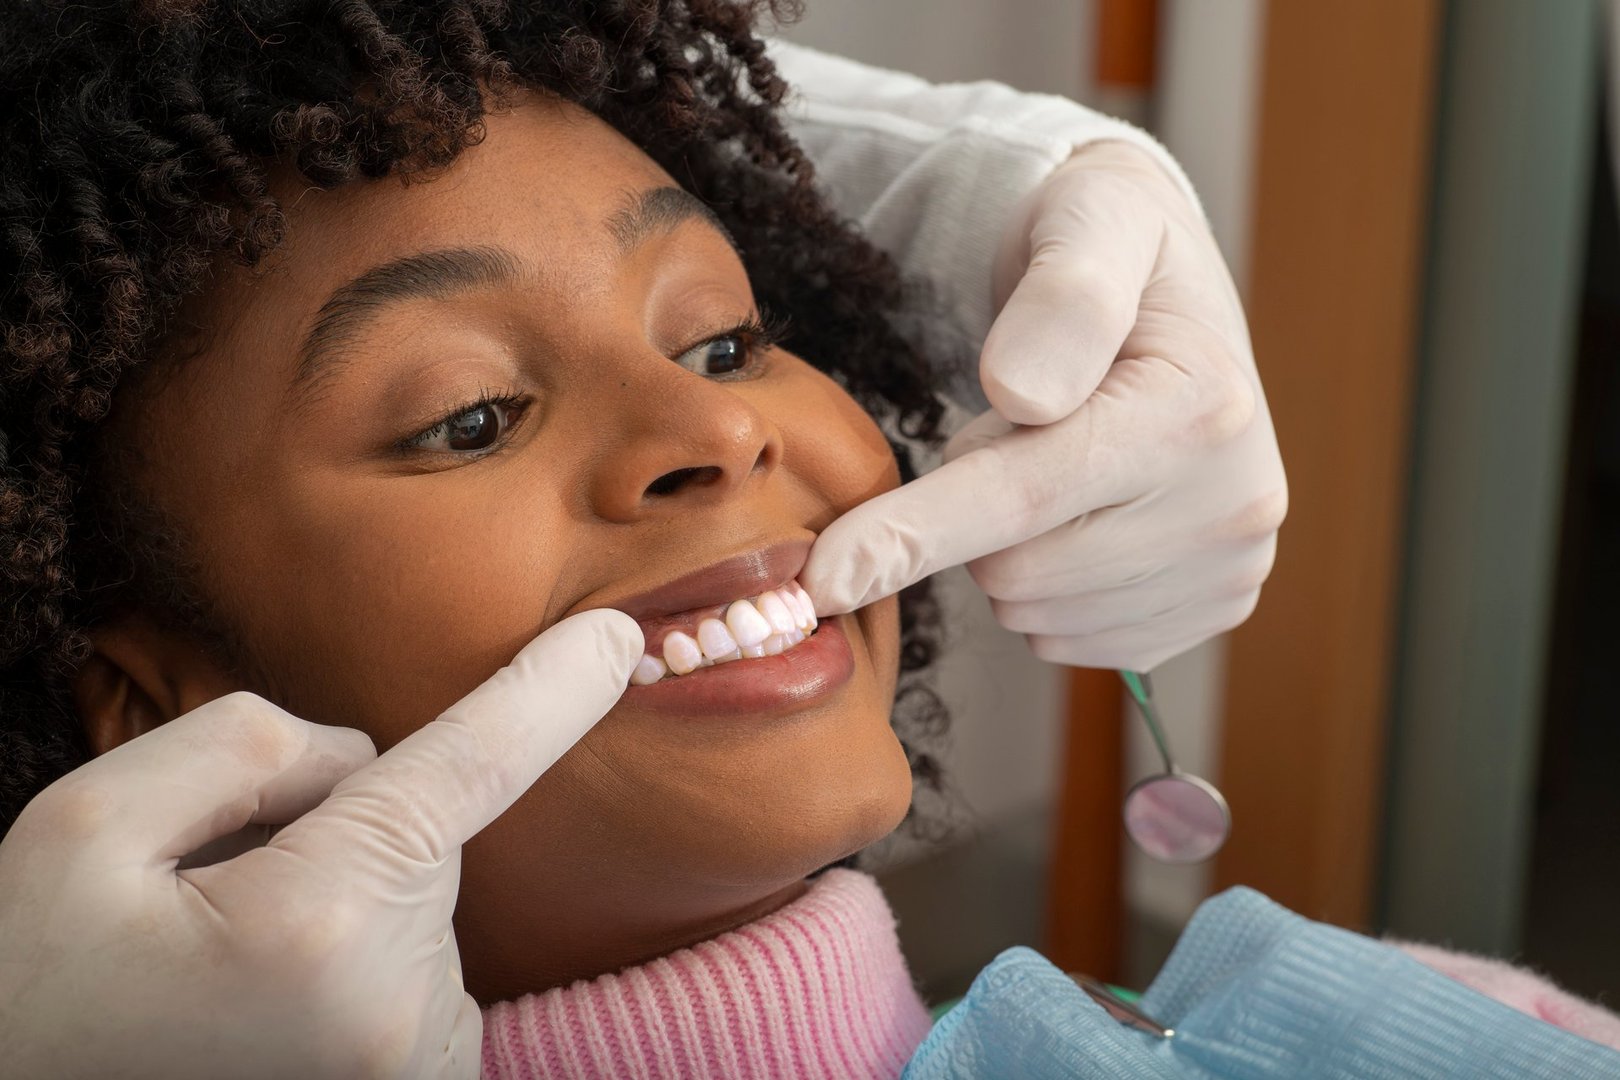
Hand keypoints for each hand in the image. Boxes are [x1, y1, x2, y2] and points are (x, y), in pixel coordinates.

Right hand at [0, 610, 641, 1079]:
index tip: (620, 639)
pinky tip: (266, 1006)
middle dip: (335, 831)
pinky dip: (358, 961)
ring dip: (340, 905)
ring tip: (221, 976)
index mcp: (323, 922)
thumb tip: (356, 758)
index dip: (549, 692)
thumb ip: (244, 745)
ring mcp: (413, 1067)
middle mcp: (398, 1006)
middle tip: (206, 902)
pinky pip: (417, 970)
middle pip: (418, 835)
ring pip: (415, 903)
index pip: (470, 769)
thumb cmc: (31, 992)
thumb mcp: (83, 831)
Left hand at [802, 140, 1285, 670]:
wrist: (1163, 284)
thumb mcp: (1087, 216)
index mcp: (1203, 410)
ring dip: (1008, 549)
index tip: (822, 578)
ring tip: (1055, 461)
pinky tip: (1079, 518)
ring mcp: (1230, 570)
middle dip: (974, 512)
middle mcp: (1236, 506)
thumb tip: (1020, 394)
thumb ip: (1059, 298)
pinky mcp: (1210, 612)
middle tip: (1014, 427)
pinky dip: (1045, 591)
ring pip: (1034, 614)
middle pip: (1016, 573)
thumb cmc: (1105, 240)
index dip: (909, 533)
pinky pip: (1069, 642)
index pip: (1023, 494)